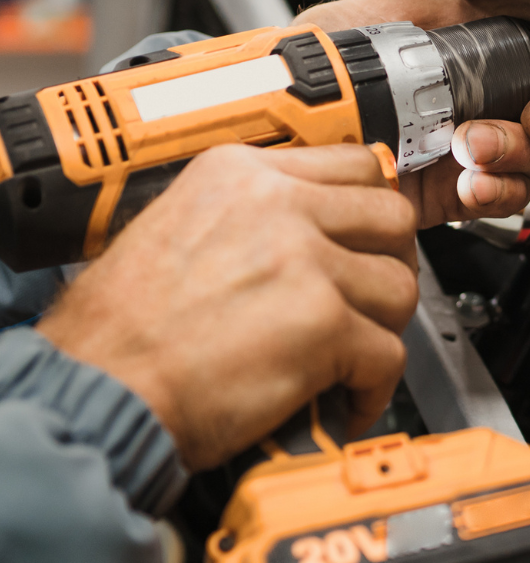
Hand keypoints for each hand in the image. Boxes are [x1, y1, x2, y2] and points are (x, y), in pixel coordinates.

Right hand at [38, 144, 417, 470]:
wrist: (96, 387)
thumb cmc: (120, 329)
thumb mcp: (177, 227)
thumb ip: (250, 216)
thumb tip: (313, 223)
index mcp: (241, 173)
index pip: (354, 165)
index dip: (372, 210)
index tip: (371, 238)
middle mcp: (278, 206)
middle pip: (392, 218)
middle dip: (390, 264)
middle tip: (371, 299)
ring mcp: (305, 262)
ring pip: (400, 287)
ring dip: (383, 328)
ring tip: (352, 354)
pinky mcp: (323, 324)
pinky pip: (389, 354)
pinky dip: (374, 387)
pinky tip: (347, 397)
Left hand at [294, 0, 529, 226]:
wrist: (279, 126)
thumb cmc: (320, 64)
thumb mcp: (394, 12)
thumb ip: (469, 8)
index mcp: (476, 54)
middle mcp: (481, 102)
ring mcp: (467, 151)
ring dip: (518, 151)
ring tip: (475, 144)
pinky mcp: (449, 196)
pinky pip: (500, 197)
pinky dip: (498, 190)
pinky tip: (472, 178)